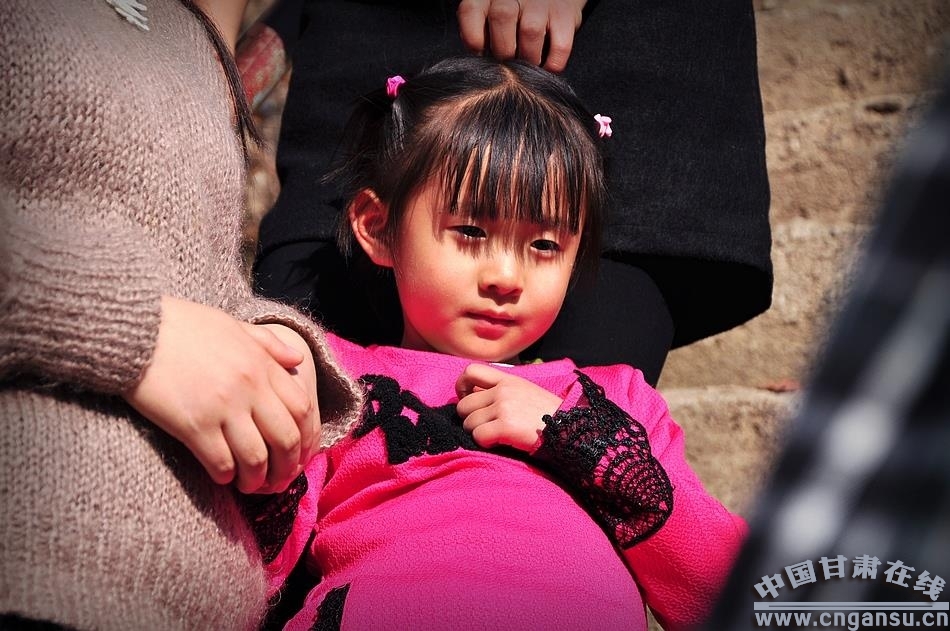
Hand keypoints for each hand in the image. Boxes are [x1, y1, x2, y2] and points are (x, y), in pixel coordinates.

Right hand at [123, 296, 315, 493]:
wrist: (135, 329)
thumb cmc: (181, 325)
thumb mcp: (232, 325)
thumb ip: (268, 344)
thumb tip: (297, 359)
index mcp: (261, 364)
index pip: (302, 407)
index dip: (306, 436)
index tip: (299, 453)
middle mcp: (250, 387)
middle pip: (286, 438)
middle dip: (287, 467)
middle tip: (279, 480)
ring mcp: (223, 407)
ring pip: (256, 457)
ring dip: (256, 478)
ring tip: (249, 484)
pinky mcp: (194, 425)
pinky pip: (221, 462)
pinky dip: (226, 476)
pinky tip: (222, 477)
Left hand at [455, 363, 561, 450]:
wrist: (570, 429)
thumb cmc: (548, 415)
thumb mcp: (525, 392)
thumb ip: (501, 390)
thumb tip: (472, 395)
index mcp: (508, 379)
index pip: (470, 371)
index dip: (461, 387)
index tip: (467, 400)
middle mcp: (503, 390)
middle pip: (464, 405)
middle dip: (470, 419)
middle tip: (485, 426)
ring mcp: (504, 407)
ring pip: (468, 423)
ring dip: (478, 433)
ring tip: (497, 436)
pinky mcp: (505, 426)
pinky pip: (478, 436)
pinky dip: (485, 443)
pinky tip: (500, 442)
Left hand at [457, 0, 586, 71]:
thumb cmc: (514, 14)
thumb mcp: (490, 15)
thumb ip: (480, 33)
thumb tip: (480, 60)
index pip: (470, 12)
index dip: (474, 40)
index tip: (482, 55)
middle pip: (502, 19)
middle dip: (503, 52)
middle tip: (509, 65)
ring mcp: (541, 2)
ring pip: (530, 32)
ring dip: (528, 59)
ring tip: (528, 67)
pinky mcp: (565, 14)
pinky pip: (560, 45)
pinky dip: (553, 64)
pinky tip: (547, 67)